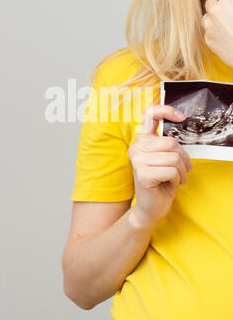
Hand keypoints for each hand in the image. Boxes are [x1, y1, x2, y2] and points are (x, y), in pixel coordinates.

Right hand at [128, 105, 192, 227]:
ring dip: (181, 171)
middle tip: (183, 170)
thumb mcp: (165, 159)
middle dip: (183, 158)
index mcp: (142, 141)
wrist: (150, 208)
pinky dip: (177, 179)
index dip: (166, 111)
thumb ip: (168, 144)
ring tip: (176, 179)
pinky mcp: (143, 174)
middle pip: (172, 142)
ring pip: (174, 157)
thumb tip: (179, 128)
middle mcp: (136, 148)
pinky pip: (172, 171)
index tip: (181, 117)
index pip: (151, 115)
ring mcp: (138, 161)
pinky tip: (169, 184)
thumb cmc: (160, 183)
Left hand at [203, 0, 232, 67]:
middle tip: (226, 15)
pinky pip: (209, 33)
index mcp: (227, 0)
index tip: (231, 4)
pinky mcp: (207, 39)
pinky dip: (215, 34)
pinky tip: (226, 39)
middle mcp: (215, 10)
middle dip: (216, 7)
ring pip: (208, 19)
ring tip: (227, 29)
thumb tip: (231, 2)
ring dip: (214, 21)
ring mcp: (209, 25)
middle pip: (210, 3)